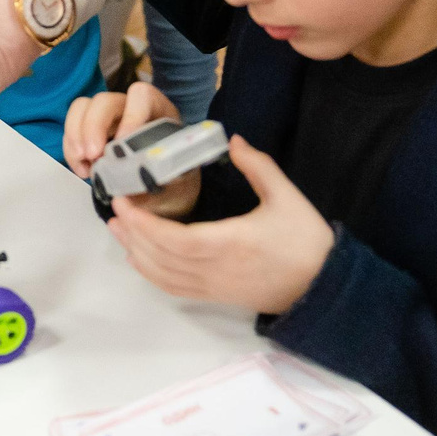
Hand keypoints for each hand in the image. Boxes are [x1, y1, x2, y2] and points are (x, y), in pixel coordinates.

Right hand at [64, 81, 197, 217]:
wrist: (165, 193)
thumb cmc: (173, 184)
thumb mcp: (174, 187)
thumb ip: (156, 189)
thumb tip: (128, 196)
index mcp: (159, 113)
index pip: (143, 96)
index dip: (132, 115)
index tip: (123, 142)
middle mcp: (131, 108)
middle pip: (105, 100)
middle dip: (93, 126)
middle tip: (92, 155)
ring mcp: (109, 118)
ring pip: (83, 107)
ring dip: (76, 135)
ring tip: (84, 164)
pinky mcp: (92, 131)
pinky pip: (73, 128)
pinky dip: (71, 148)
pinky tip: (83, 169)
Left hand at [107, 137, 332, 316]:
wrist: (322, 287)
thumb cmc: (306, 241)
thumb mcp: (287, 197)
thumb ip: (258, 166)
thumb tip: (233, 139)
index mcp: (231, 243)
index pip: (176, 239)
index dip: (146, 225)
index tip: (126, 204)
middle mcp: (216, 270)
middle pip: (162, 257)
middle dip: (133, 234)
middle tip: (114, 209)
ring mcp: (214, 287)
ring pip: (164, 276)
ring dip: (136, 253)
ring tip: (117, 230)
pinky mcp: (216, 296)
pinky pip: (175, 289)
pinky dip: (152, 274)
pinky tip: (139, 258)